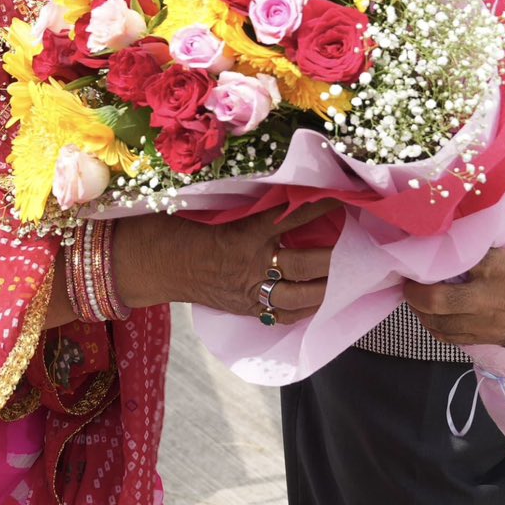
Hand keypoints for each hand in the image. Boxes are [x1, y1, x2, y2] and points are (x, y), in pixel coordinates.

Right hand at [114, 201, 335, 324]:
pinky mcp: (242, 307)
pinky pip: (280, 315)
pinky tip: (319, 301)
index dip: (317, 209)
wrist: (147, 263)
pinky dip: (304, 309)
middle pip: (304, 264)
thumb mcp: (209, 206)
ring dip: (326, 285)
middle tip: (357, 242)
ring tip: (348, 275)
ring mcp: (247, 292)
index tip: (339, 197)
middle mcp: (250, 267)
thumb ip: (246, 202)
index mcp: (243, 236)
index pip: (291, 219)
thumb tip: (282, 190)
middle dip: (334, 255)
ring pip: (299, 295)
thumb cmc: (172, 227)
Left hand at [404, 224, 504, 352]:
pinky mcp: (497, 341)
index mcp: (496, 269)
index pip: (447, 263)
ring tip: (420, 299)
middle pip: (433, 303)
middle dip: (414, 293)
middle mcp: (487, 301)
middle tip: (408, 280)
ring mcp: (491, 326)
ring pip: (441, 328)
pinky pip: (458, 340)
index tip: (417, 251)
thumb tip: (474, 219)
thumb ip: (500, 230)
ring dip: (424, 314)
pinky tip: (439, 318)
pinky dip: (441, 329)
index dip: (428, 259)